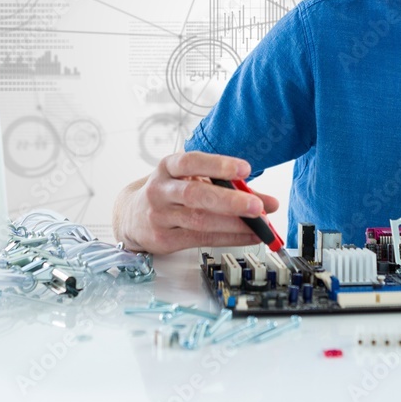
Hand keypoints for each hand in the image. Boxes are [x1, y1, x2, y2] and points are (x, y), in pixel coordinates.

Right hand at [114, 151, 279, 253]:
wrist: (131, 216)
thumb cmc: (170, 192)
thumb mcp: (191, 179)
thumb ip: (229, 186)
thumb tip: (269, 202)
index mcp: (167, 167)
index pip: (191, 162)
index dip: (218, 165)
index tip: (245, 169)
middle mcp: (160, 190)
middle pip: (195, 195)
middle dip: (229, 201)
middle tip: (257, 206)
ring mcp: (159, 216)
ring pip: (199, 221)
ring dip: (233, 224)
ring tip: (259, 225)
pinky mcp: (163, 239)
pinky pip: (200, 239)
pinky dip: (228, 238)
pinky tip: (247, 236)